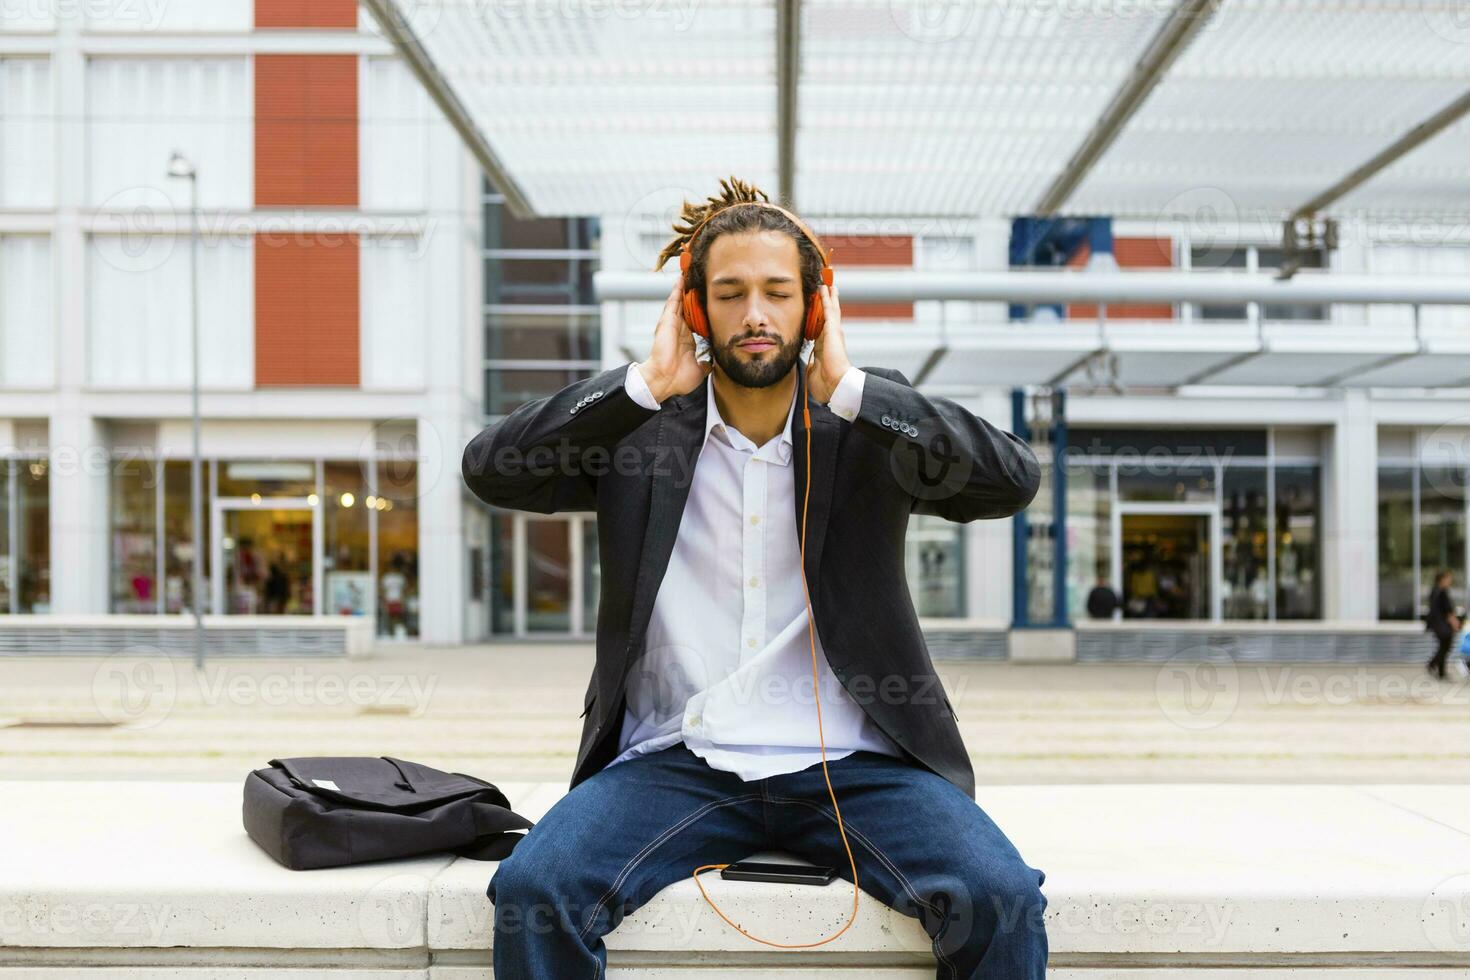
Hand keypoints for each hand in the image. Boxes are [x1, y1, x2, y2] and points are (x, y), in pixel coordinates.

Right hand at [637, 270, 712, 402]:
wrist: (664, 380)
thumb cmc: (678, 378)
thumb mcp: (699, 370)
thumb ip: (706, 364)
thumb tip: (713, 364)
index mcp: (686, 340)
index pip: (695, 320)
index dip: (701, 309)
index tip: (708, 300)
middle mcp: (679, 329)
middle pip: (687, 306)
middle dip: (693, 293)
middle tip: (699, 278)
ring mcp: (672, 324)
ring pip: (680, 300)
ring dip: (685, 287)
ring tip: (691, 271)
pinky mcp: (667, 321)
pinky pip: (673, 301)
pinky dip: (677, 289)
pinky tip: (682, 277)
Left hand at [804, 282, 850, 403]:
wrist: (836, 384)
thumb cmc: (826, 383)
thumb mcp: (814, 371)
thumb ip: (813, 365)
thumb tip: (812, 364)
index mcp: (825, 347)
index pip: (821, 327)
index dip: (819, 317)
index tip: (817, 309)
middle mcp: (831, 337)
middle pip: (828, 315)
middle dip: (826, 303)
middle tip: (825, 289)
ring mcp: (833, 332)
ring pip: (830, 309)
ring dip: (828, 296)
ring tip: (826, 283)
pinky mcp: (833, 329)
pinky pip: (829, 310)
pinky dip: (827, 298)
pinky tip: (824, 288)